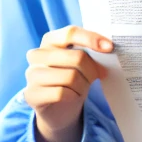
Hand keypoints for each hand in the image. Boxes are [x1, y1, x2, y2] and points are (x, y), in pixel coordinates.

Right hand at [24, 26, 111, 141]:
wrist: (58, 108)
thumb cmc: (72, 78)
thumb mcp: (80, 62)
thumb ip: (89, 52)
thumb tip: (108, 48)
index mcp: (50, 40)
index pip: (71, 33)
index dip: (91, 39)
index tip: (109, 47)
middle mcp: (37, 55)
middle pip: (76, 57)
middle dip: (92, 69)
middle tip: (99, 76)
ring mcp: (32, 74)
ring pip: (70, 77)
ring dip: (83, 85)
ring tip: (83, 88)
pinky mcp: (32, 94)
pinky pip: (61, 93)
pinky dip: (73, 96)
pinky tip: (73, 97)